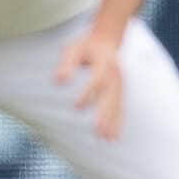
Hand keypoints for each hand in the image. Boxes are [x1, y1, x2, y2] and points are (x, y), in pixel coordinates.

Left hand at [53, 26, 125, 140]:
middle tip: (98, 130)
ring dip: (113, 122)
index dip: (88, 93)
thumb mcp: (72, 49)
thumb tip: (58, 81)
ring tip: (108, 139)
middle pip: (110, 96)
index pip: (96, 80)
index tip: (76, 107)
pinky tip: (114, 137)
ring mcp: (120, 84)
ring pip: (117, 105)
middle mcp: (115, 75)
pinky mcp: (121, 90)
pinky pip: (121, 108)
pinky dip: (118, 122)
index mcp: (104, 62)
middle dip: (105, 113)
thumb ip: (66, 64)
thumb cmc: (84, 45)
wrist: (107, 39)